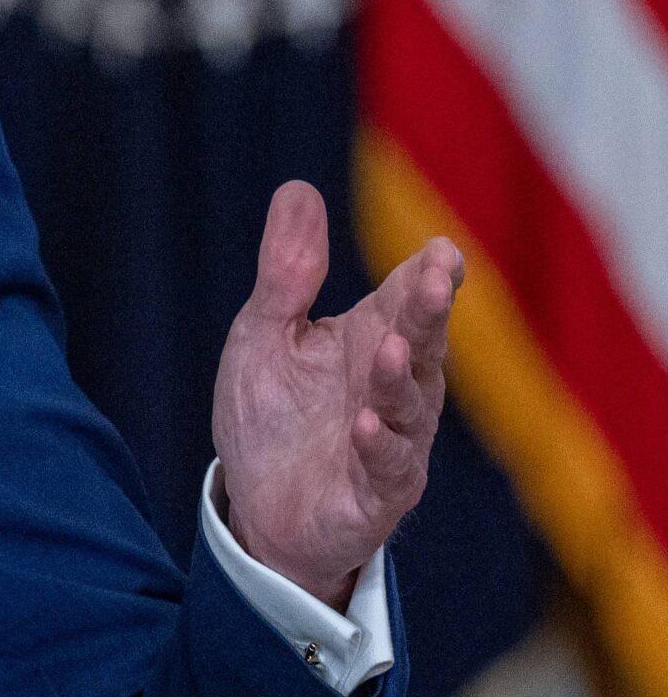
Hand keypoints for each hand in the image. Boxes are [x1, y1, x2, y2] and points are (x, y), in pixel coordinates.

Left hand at [213, 182, 460, 608]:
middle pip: (420, 343)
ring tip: (393, 347)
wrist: (257, 508)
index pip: (407, 300)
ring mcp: (393, 441)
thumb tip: (298, 189)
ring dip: (402, 378)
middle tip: (435, 278)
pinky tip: (366, 425)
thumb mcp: (264, 333)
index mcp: (370, 339)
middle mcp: (394, 387)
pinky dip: (379, 445)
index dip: (427, 276)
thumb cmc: (272, 414)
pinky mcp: (376, 494)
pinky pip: (385, 468)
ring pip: (410, 405)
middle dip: (428, 313)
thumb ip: (286, 272)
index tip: (440, 250)